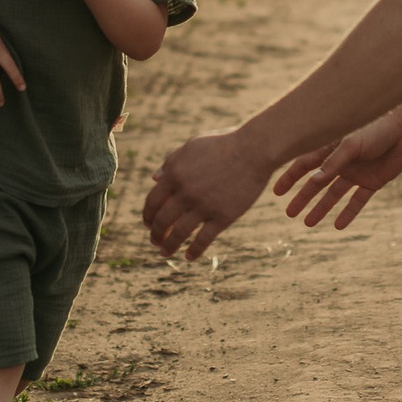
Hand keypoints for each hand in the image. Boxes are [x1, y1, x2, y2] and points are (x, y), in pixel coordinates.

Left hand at [144, 129, 272, 259]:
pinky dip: (194, 251)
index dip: (147, 216)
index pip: (153, 201)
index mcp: (175, 174)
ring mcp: (205, 206)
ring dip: (169, 246)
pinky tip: (189, 257)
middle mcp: (186, 192)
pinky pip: (204, 239)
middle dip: (156, 234)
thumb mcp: (193, 146)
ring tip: (165, 253)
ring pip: (180, 233)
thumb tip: (155, 179)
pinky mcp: (223, 216)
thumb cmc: (224, 144)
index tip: (148, 224)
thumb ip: (172, 162)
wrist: (254, 150)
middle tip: (155, 241)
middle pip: (163, 220)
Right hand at [274, 116, 401, 228]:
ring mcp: (357, 173)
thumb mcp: (351, 145)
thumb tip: (312, 182)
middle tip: (289, 213)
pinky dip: (348, 213)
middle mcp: (342, 162)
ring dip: (322, 208)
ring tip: (308, 224)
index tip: (277, 192)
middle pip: (317, 183)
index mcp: (331, 147)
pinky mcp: (374, 182)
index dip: (290, 177)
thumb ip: (332, 163)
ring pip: (334, 194)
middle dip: (302, 198)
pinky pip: (358, 200)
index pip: (305, 164)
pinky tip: (338, 226)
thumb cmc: (376, 128)